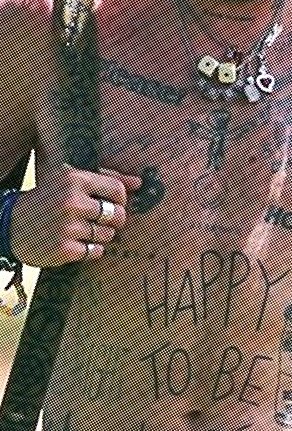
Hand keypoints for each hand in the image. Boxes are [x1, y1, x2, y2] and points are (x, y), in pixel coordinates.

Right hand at [9, 165, 141, 266]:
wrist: (11, 225)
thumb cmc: (50, 199)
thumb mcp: (72, 180)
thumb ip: (107, 179)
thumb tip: (139, 182)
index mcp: (74, 179)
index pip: (119, 191)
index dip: (120, 200)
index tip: (111, 203)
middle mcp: (71, 202)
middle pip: (118, 215)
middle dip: (113, 220)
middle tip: (96, 220)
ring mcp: (67, 227)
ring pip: (108, 235)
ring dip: (100, 235)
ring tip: (81, 230)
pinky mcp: (64, 250)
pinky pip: (96, 251)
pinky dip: (90, 250)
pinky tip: (75, 243)